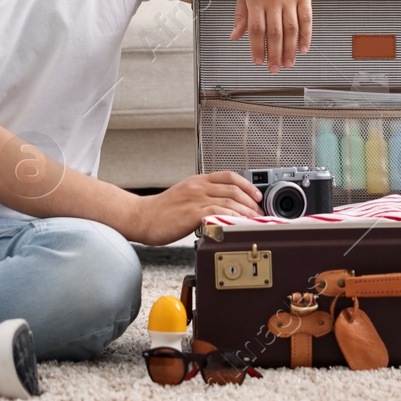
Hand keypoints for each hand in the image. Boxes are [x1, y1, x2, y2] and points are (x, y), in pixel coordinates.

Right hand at [127, 171, 262, 245]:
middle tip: (259, 213)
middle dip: (250, 201)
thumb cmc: (161, 211)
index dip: (247, 185)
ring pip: (229, 200)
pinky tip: (239, 224)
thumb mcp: (184, 196)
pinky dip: (232, 217)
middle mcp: (198, 187)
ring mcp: (195, 199)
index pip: (229, 176)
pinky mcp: (192, 213)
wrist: (141, 217)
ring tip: (253, 221)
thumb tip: (223, 206)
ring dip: (245, 211)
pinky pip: (218, 212)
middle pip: (233, 189)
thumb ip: (202, 197)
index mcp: (197, 181)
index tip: (256, 196)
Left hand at [230, 0, 312, 73]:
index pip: (256, 29)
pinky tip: (303, 48)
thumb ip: (240, 14)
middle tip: (274, 69)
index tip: (258, 61)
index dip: (256, 47)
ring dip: (290, 49)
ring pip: (291, 28)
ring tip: (288, 63)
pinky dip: (306, 35)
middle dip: (274, 54)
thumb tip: (234, 36)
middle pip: (275, 32)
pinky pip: (306, 18)